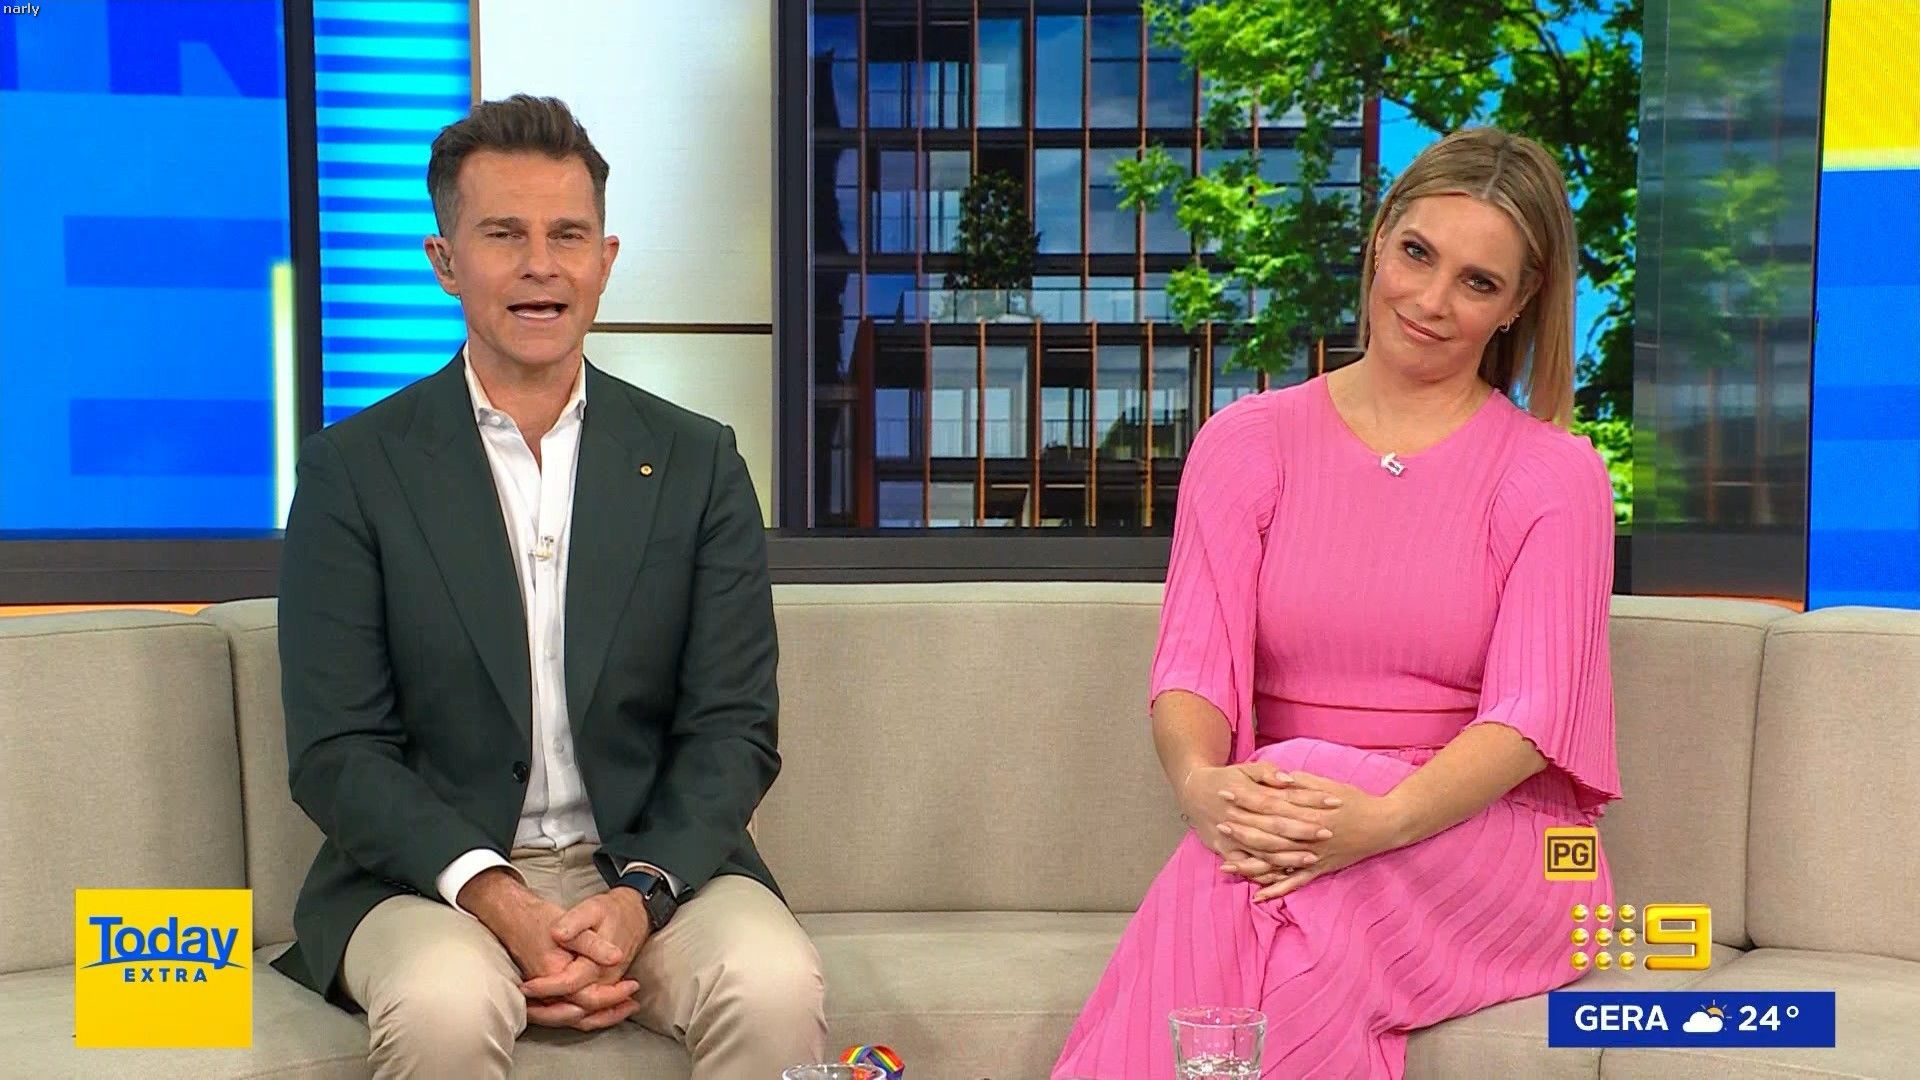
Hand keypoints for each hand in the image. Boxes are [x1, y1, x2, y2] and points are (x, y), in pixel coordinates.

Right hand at [462, 870, 638, 1030]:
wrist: (514, 917)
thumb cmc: (542, 919)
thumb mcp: (574, 923)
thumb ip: (593, 944)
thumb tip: (617, 958)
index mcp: (553, 976)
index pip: (587, 998)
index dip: (614, 995)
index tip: (633, 986)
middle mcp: (544, 992)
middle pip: (580, 1016)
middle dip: (609, 1013)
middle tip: (633, 1003)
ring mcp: (541, 995)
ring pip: (572, 1019)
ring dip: (599, 1017)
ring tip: (625, 1008)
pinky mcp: (543, 994)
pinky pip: (565, 1012)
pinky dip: (586, 1013)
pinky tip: (604, 1008)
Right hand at [1179, 762, 1340, 876]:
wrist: (1192, 793)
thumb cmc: (1226, 779)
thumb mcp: (1245, 769)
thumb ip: (1268, 773)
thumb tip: (1289, 779)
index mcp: (1245, 795)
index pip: (1281, 801)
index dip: (1307, 802)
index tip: (1331, 802)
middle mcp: (1237, 818)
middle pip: (1274, 828)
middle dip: (1302, 832)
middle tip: (1328, 833)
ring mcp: (1230, 838)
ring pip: (1262, 851)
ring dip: (1288, 856)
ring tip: (1311, 858)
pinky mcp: (1224, 851)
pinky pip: (1246, 866)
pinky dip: (1264, 873)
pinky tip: (1283, 875)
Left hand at [1241, 771, 1409, 901]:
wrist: (1384, 824)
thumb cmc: (1355, 800)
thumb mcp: (1327, 786)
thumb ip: (1300, 784)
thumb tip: (1277, 778)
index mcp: (1308, 813)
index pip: (1270, 808)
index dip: (1246, 802)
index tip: (1226, 795)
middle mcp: (1308, 838)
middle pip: (1269, 837)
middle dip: (1242, 833)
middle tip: (1219, 827)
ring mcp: (1314, 857)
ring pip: (1277, 864)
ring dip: (1251, 865)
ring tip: (1226, 866)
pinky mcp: (1321, 870)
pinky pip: (1296, 883)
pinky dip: (1277, 890)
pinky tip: (1258, 896)